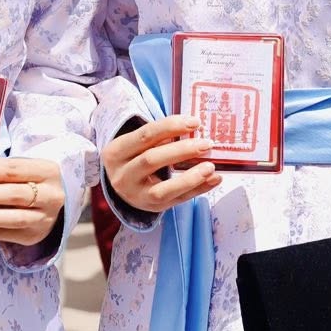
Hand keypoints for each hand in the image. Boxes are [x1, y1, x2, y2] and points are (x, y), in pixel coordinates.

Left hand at [0, 156, 64, 246]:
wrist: (49, 204)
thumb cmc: (27, 181)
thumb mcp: (21, 169)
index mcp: (47, 171)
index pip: (12, 169)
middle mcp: (51, 195)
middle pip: (14, 194)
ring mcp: (44, 218)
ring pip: (12, 218)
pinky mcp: (33, 236)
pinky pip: (5, 234)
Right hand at [102, 114, 220, 214]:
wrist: (121, 186)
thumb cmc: (134, 157)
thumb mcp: (136, 144)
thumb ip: (159, 137)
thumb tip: (194, 128)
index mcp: (116, 152)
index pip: (145, 135)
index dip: (171, 127)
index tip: (194, 122)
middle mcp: (122, 176)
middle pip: (152, 160)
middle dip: (182, 151)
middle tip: (206, 144)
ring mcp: (136, 195)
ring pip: (163, 189)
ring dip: (190, 178)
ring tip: (210, 166)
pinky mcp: (152, 208)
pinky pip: (178, 200)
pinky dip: (199, 189)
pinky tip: (214, 179)